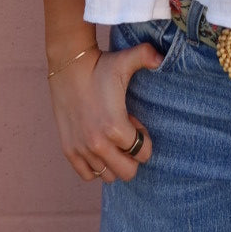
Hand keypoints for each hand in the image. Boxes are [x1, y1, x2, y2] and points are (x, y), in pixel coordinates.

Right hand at [47, 41, 163, 182]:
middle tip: (125, 134)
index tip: (135, 123)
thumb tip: (162, 57)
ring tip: (109, 136)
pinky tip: (97, 145)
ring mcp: (82, 150)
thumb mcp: (126, 60)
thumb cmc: (100, 66)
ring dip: (113, 160)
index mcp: (116, 127)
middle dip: (132, 156)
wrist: (68, 66)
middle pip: (128, 172)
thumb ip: (147, 56)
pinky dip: (95, 165)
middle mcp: (98, 144)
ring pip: (108, 175)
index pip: (143, 153)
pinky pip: (87, 175)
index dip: (143, 139)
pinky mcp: (68, 150)